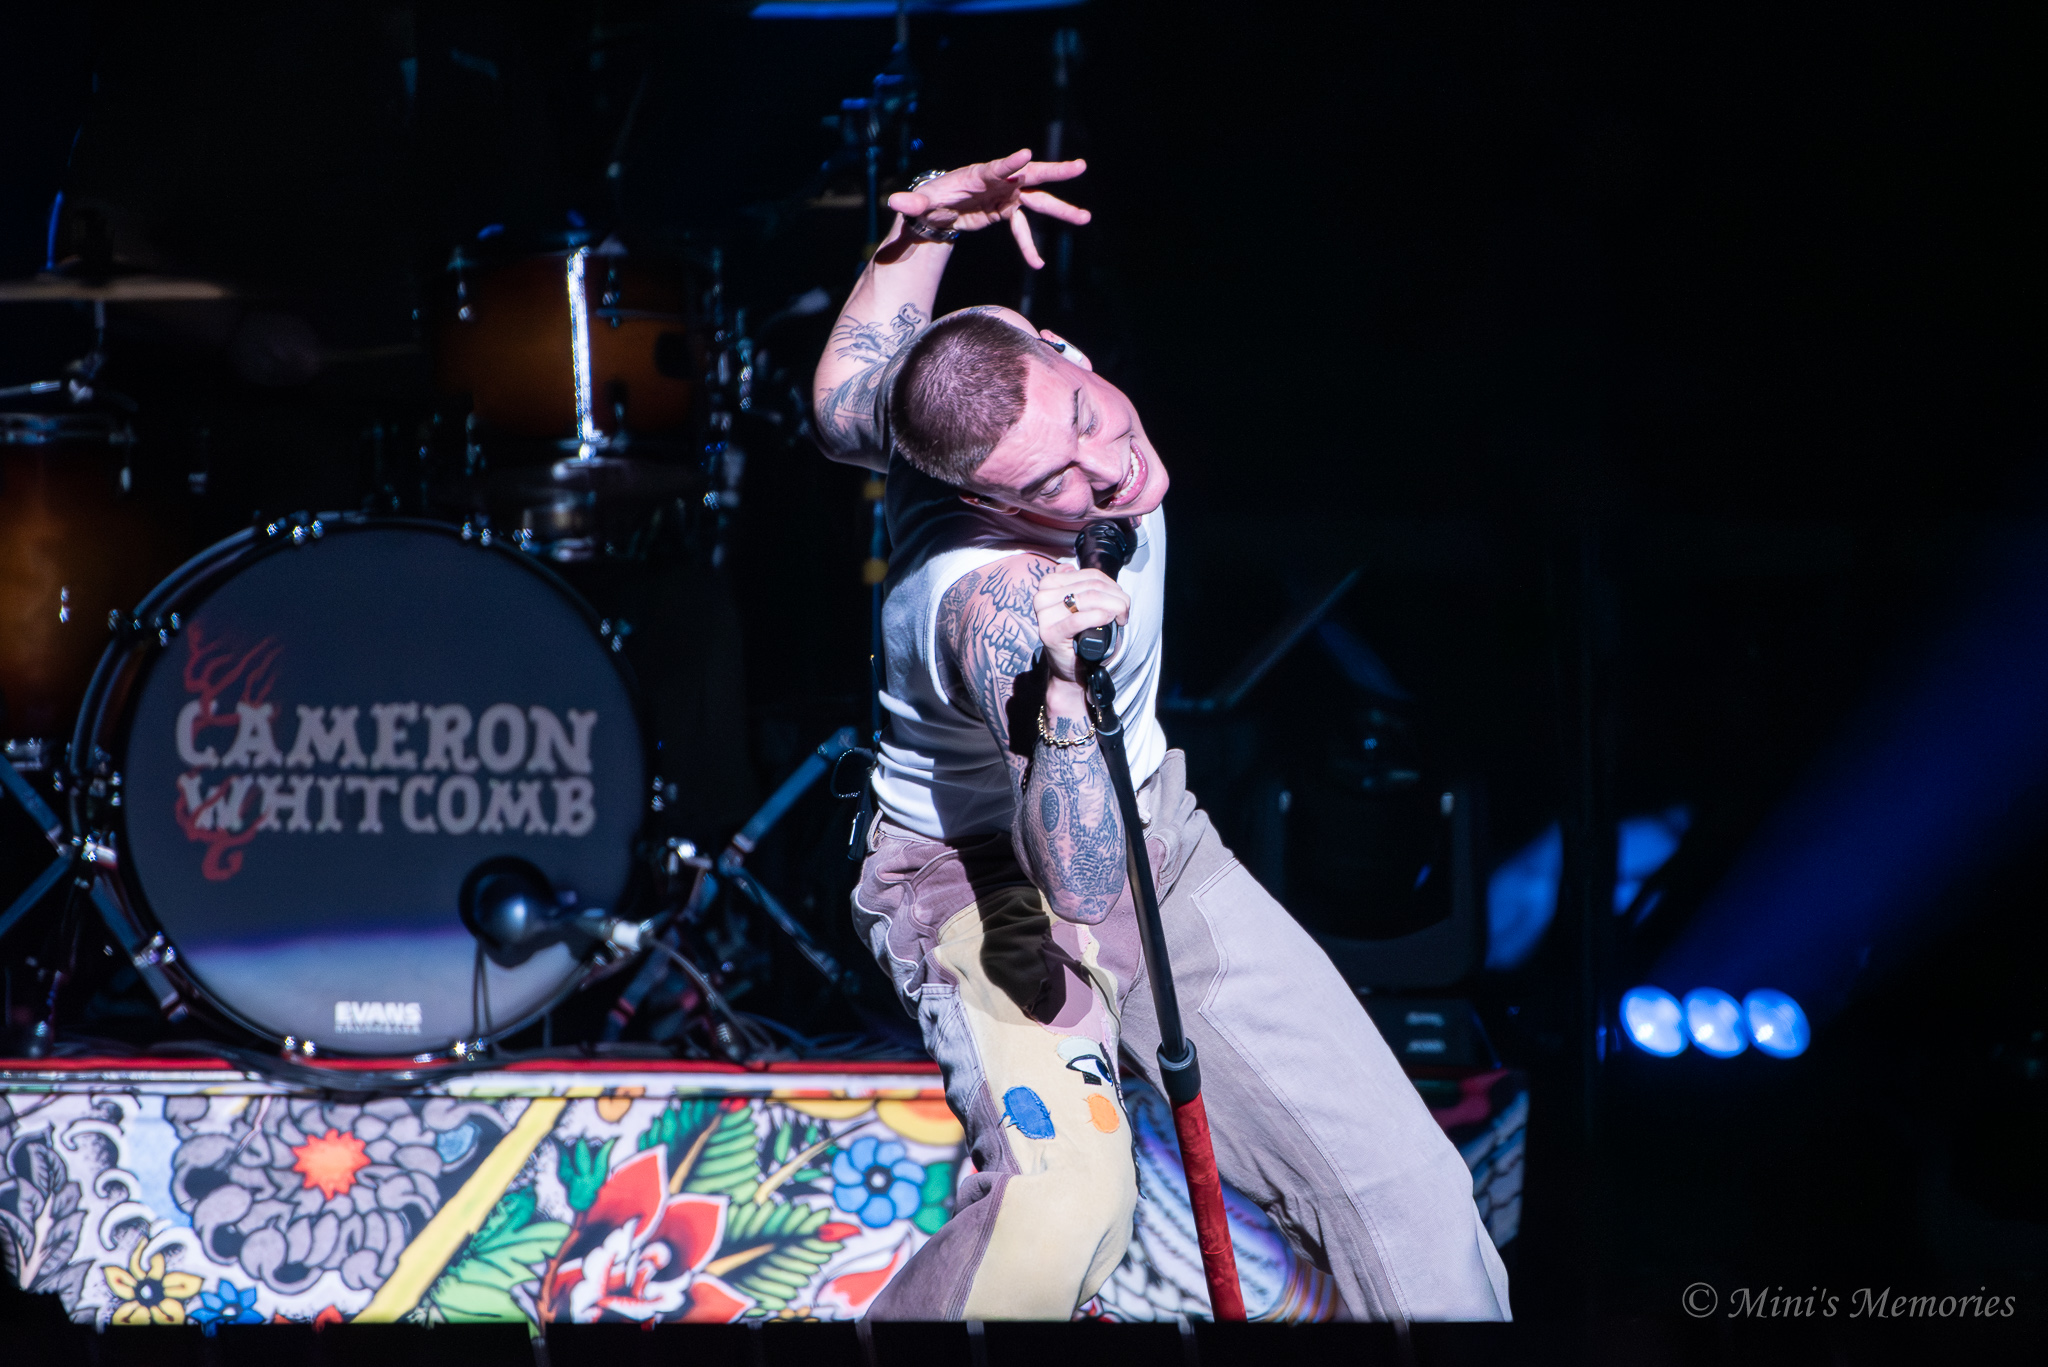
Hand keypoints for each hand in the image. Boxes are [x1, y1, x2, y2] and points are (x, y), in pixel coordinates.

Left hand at [888, 149, 1090, 269]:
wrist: (934, 209)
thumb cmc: (929, 201)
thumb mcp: (920, 204)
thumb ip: (912, 203)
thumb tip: (894, 201)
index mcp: (978, 176)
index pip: (997, 167)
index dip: (1011, 163)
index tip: (1027, 155)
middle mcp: (997, 182)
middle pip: (1030, 174)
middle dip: (1055, 171)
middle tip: (1080, 167)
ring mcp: (1005, 196)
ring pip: (1038, 200)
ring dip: (1060, 209)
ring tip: (1085, 218)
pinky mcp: (1005, 211)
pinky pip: (1023, 229)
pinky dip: (1029, 246)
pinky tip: (1037, 265)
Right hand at [1033, 566, 1128, 687]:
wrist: (1072, 667)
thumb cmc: (1080, 635)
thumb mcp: (1083, 604)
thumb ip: (1083, 584)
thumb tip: (1088, 573)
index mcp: (1049, 584)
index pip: (1089, 575)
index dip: (1112, 585)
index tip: (1120, 599)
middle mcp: (1042, 597)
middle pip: (1090, 587)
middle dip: (1116, 598)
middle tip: (1124, 612)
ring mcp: (1043, 615)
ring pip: (1087, 599)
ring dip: (1112, 607)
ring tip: (1120, 619)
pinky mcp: (1049, 633)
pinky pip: (1078, 619)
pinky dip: (1098, 618)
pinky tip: (1108, 621)